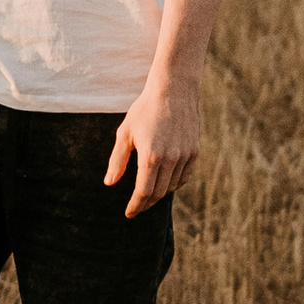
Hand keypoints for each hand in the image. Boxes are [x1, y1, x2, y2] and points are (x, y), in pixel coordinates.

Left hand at [104, 75, 199, 215]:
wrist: (174, 90)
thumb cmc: (145, 110)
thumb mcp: (125, 133)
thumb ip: (117, 161)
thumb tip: (109, 183)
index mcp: (151, 156)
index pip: (143, 192)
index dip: (135, 205)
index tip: (129, 213)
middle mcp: (170, 159)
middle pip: (158, 193)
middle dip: (146, 204)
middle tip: (137, 208)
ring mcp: (184, 156)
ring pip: (172, 186)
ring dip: (159, 194)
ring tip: (148, 195)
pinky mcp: (194, 151)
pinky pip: (184, 176)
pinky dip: (174, 184)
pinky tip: (165, 183)